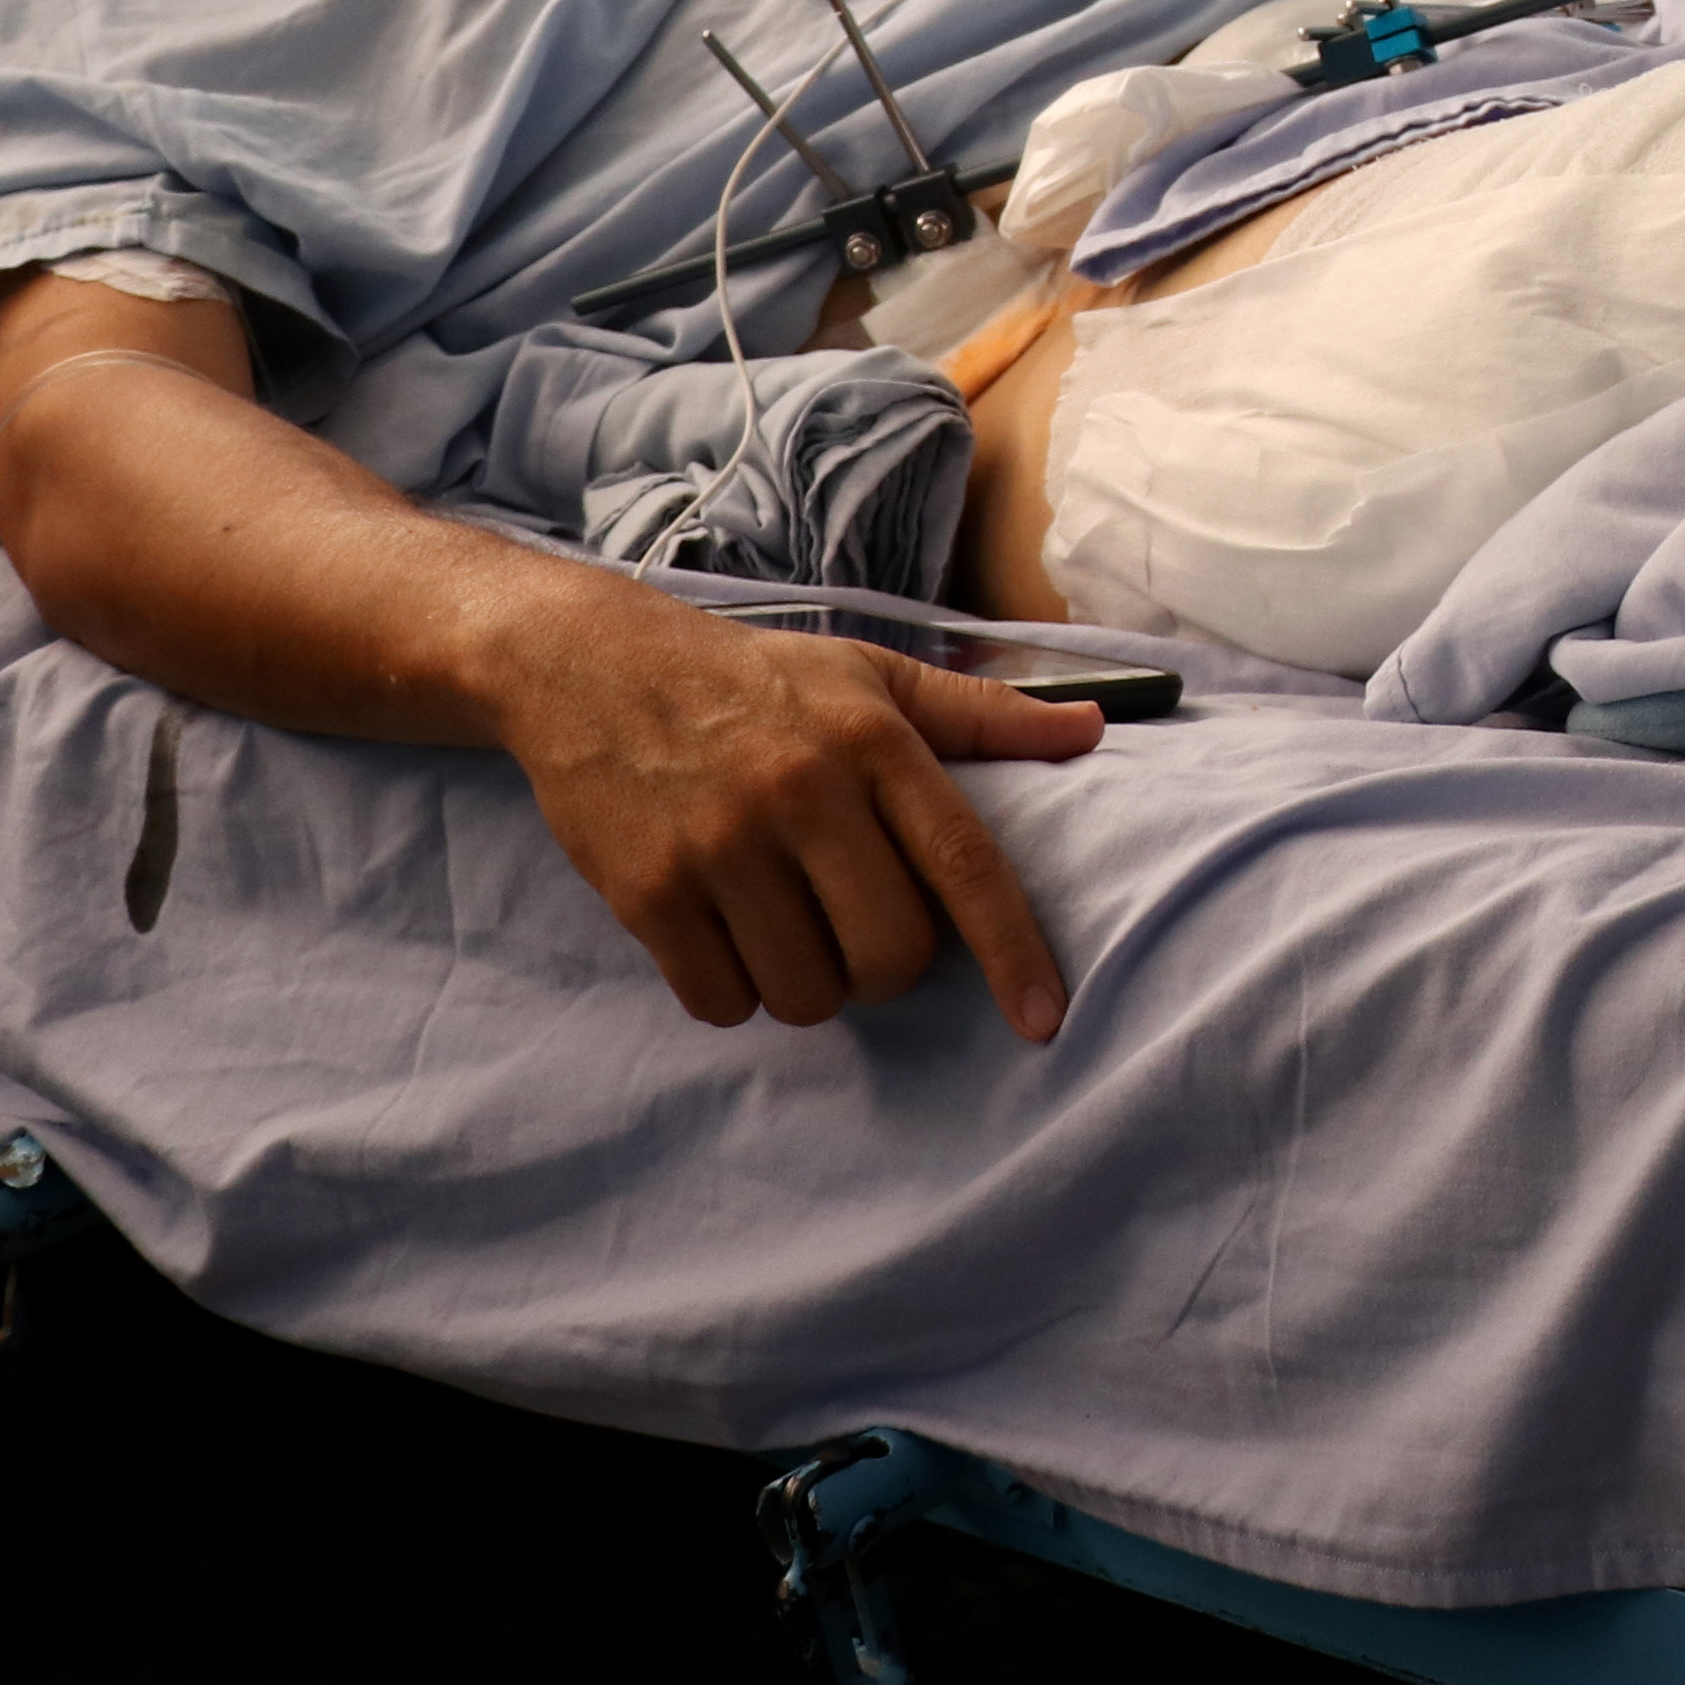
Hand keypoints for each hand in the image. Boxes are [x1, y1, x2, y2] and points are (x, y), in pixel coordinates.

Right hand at [487, 600, 1106, 1033]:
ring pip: (807, 993)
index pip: (964, 863)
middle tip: (853, 925)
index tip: (1045, 1019)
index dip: (1013, 951)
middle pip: (891, 955)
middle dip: (887, 969)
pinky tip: (725, 934)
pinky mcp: (649, 891)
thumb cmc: (754, 679)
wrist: (590, 666)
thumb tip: (1093, 727)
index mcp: (872, 740)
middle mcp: (801, 792)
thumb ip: (981, 712)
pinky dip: (735, 992)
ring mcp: (719, 845)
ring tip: (783, 921)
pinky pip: (723, 1002)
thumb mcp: (870, 674)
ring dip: (808, 984)